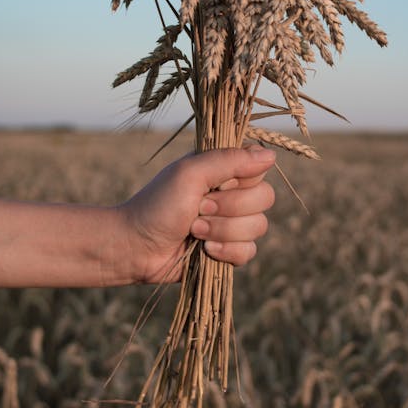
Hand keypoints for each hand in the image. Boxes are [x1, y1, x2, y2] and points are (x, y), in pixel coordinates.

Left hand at [119, 146, 275, 282]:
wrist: (136, 246)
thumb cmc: (158, 204)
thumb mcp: (191, 174)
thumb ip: (230, 161)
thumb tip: (271, 155)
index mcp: (225, 169)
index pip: (260, 167)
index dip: (243, 179)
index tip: (218, 183)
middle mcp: (232, 193)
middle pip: (265, 198)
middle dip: (230, 208)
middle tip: (199, 208)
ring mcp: (232, 223)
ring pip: (258, 227)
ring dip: (223, 231)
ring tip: (195, 230)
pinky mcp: (229, 250)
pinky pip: (249, 252)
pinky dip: (226, 252)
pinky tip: (204, 251)